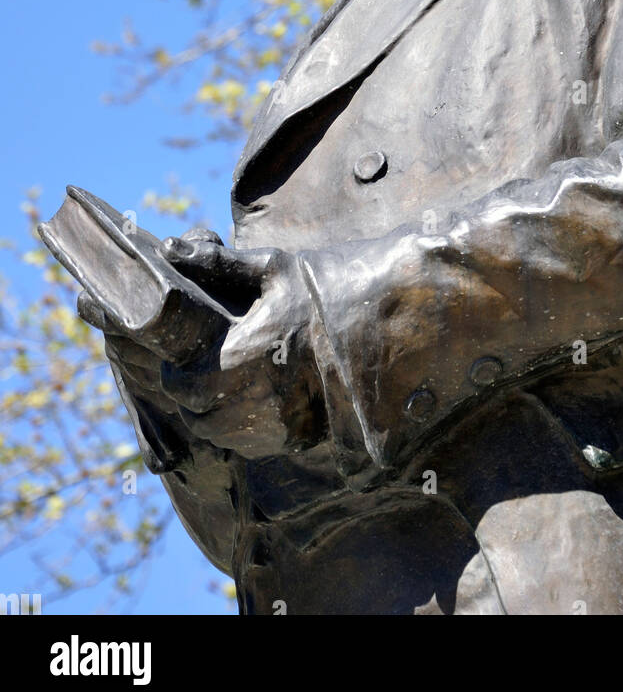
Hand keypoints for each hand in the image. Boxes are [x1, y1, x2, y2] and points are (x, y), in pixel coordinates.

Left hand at [81, 232, 326, 460]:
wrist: (383, 325)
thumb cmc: (323, 290)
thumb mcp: (271, 268)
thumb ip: (217, 263)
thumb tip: (170, 248)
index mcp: (238, 357)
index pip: (177, 380)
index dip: (174, 367)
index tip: (184, 350)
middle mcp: (252, 400)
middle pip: (192, 409)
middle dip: (191, 387)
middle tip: (203, 362)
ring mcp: (273, 426)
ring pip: (216, 431)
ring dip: (211, 410)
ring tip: (225, 379)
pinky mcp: (292, 439)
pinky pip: (246, 444)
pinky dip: (239, 426)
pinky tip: (251, 397)